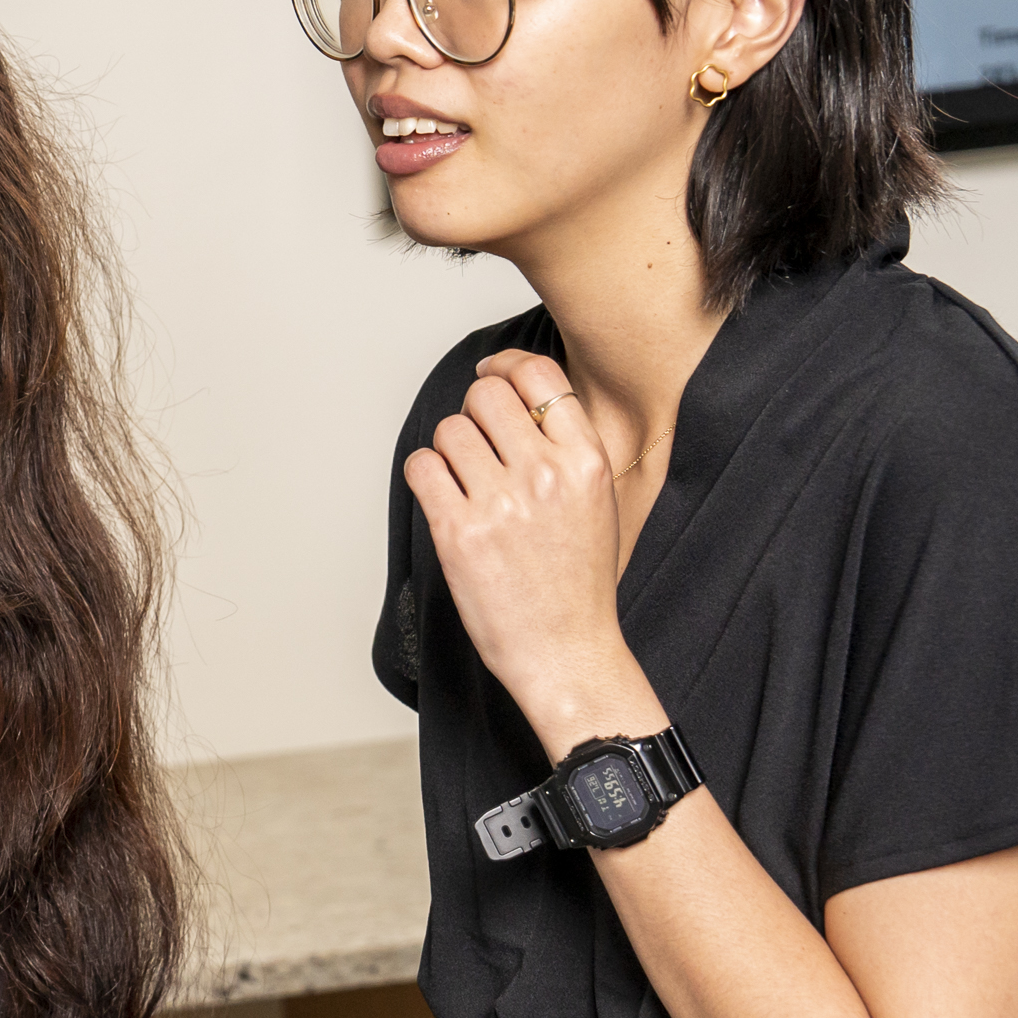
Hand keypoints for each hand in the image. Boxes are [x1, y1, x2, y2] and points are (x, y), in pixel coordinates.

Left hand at [401, 350, 649, 751]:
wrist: (566, 650)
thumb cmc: (577, 580)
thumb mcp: (596, 500)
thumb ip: (565, 447)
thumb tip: (516, 396)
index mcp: (586, 461)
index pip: (538, 376)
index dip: (506, 366)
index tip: (490, 375)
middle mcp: (545, 475)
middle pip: (486, 395)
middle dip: (474, 412)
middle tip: (477, 443)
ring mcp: (501, 503)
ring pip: (448, 429)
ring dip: (448, 449)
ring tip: (465, 482)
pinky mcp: (459, 533)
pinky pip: (421, 467)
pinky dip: (424, 474)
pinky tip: (442, 495)